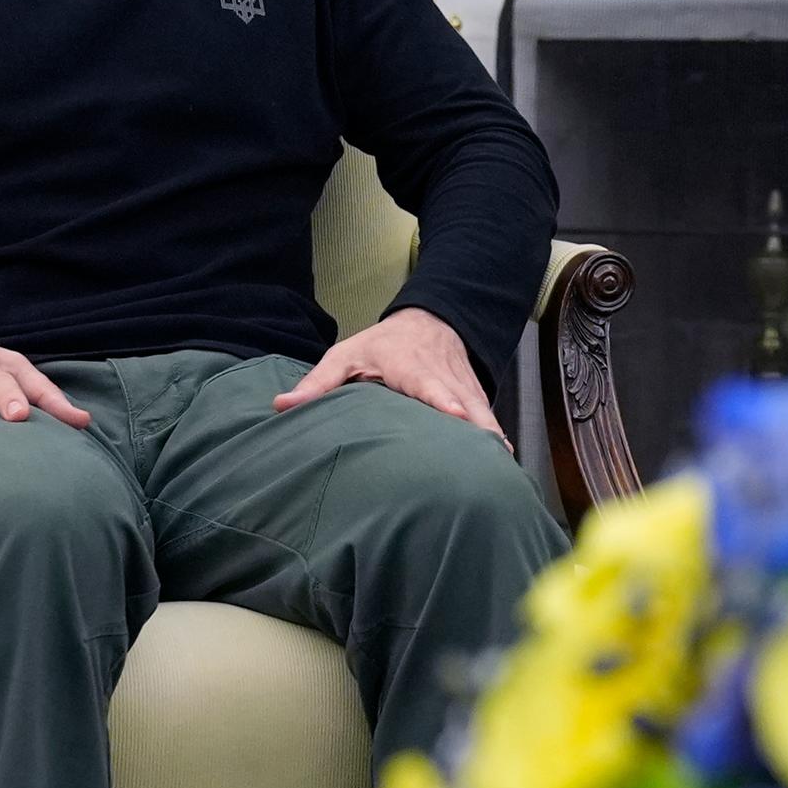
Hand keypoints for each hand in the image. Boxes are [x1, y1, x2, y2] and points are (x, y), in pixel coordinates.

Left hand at [275, 306, 502, 439]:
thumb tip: (282, 407)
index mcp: (409, 366)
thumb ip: (318, 383)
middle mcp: (441, 375)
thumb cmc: (380, 344)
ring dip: (491, 436)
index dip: (442, 400)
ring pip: (481, 410)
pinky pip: (486, 415)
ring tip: (504, 467)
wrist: (429, 319)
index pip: (428, 384)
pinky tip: (504, 461)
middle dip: (477, 427)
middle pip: (463, 402)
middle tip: (490, 458)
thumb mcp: (345, 354)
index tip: (455, 416)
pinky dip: (495, 436)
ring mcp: (462, 384)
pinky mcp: (474, 393)